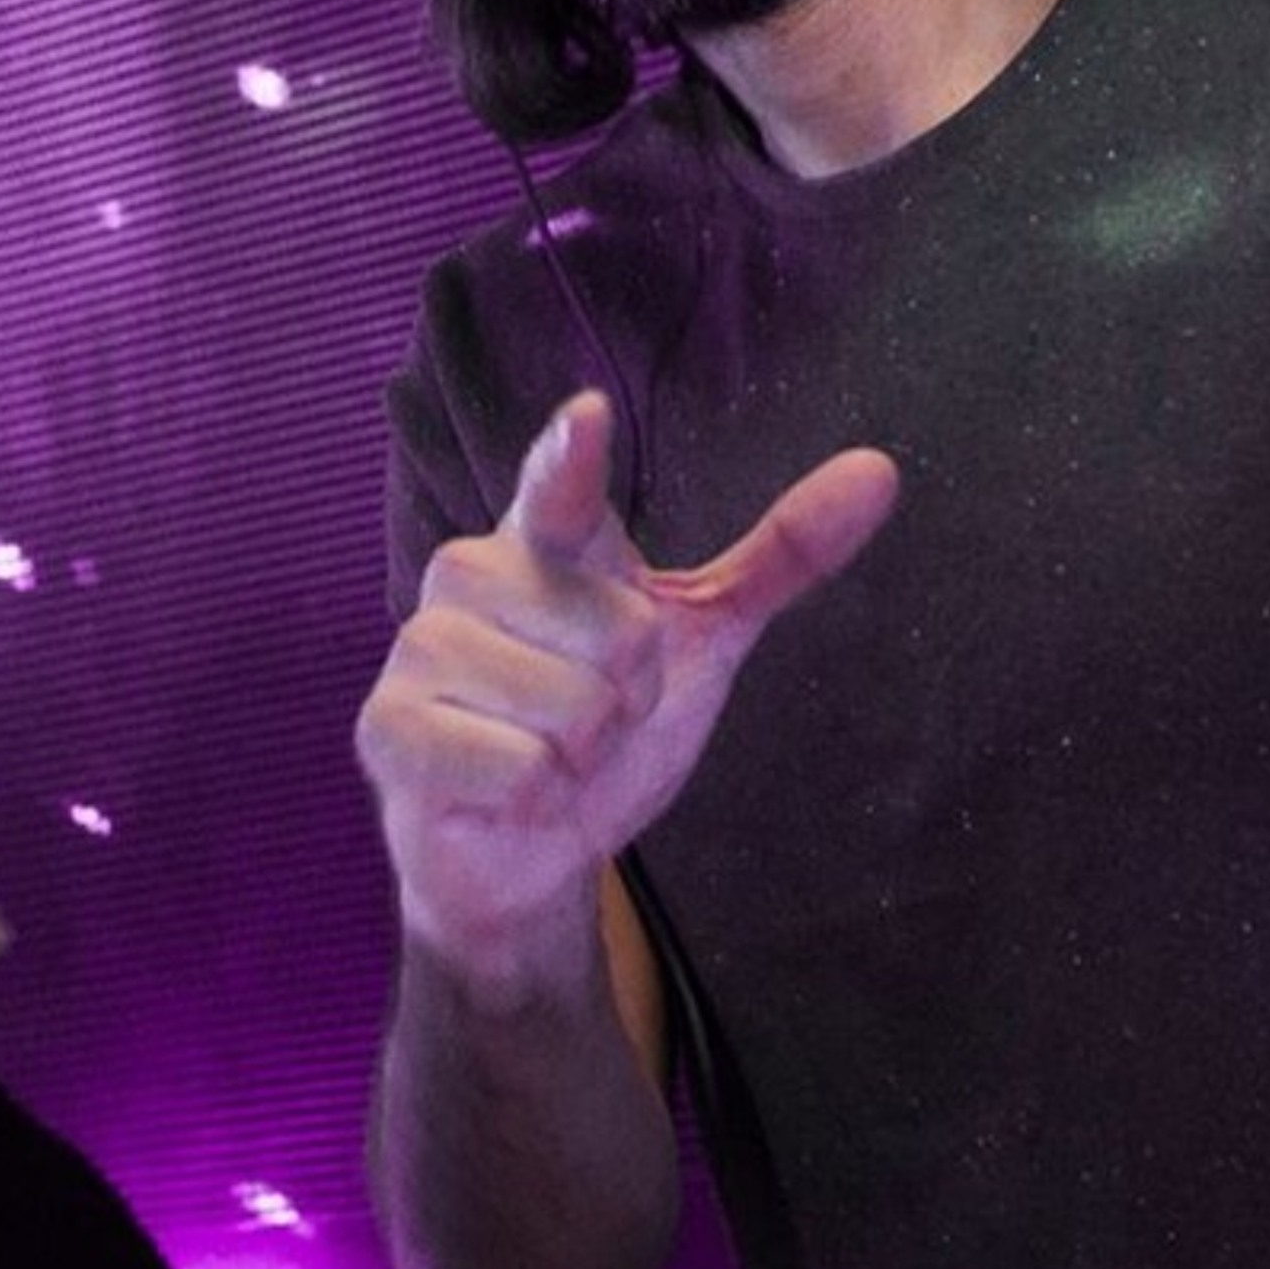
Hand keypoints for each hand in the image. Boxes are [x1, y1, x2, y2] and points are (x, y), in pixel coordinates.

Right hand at [359, 393, 897, 982]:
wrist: (530, 850)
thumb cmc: (606, 724)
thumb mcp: (703, 638)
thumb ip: (779, 557)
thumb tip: (880, 468)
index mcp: (547, 541)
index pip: (559, 486)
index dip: (571, 456)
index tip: (588, 418)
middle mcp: (472, 574)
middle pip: (621, 636)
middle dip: (630, 700)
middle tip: (589, 717)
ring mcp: (420, 649)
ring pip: (571, 708)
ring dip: (581, 754)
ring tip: (545, 752)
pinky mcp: (389, 727)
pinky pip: (518, 767)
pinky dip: (537, 798)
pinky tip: (504, 791)